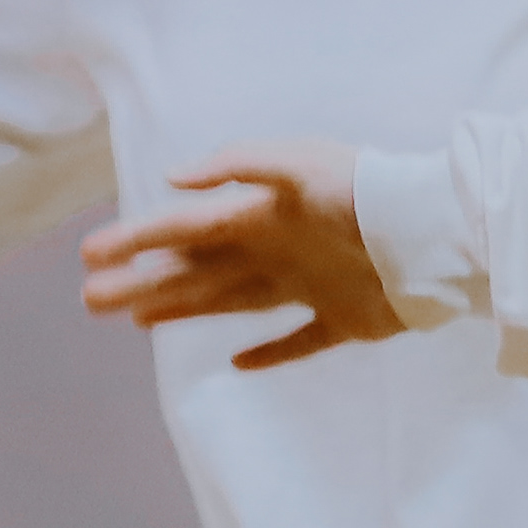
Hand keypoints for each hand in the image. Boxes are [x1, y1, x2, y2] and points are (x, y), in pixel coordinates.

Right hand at [80, 141, 403, 371]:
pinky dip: (270, 354)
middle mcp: (280, 251)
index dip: (137, 240)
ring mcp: (311, 286)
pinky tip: (237, 364)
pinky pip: (301, 341)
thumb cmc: (367, 191)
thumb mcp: (300, 163)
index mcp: (264, 215)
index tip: (88, 255)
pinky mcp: (347, 320)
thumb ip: (238, 165)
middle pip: (197, 270)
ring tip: (136, 318)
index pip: (185, 229)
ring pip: (232, 302)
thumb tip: (173, 179)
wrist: (439, 231)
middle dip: (144, 282)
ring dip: (184, 310)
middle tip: (91, 299)